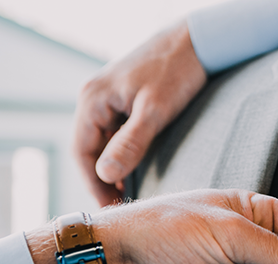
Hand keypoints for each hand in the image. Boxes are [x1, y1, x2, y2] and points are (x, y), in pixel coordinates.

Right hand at [72, 21, 205, 205]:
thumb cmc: (177, 71)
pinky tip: (136, 171)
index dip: (93, 183)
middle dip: (102, 179)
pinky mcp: (125, 99)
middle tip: (119, 208)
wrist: (195, 41)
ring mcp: (109, 98)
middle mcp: (94, 98)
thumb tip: (106, 174)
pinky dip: (123, 153)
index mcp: (93, 99)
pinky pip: (116, 132)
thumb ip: (131, 143)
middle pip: (90, 148)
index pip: (82, 151)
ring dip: (113, 167)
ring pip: (104, 141)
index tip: (109, 208)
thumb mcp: (155, 110)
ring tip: (126, 196)